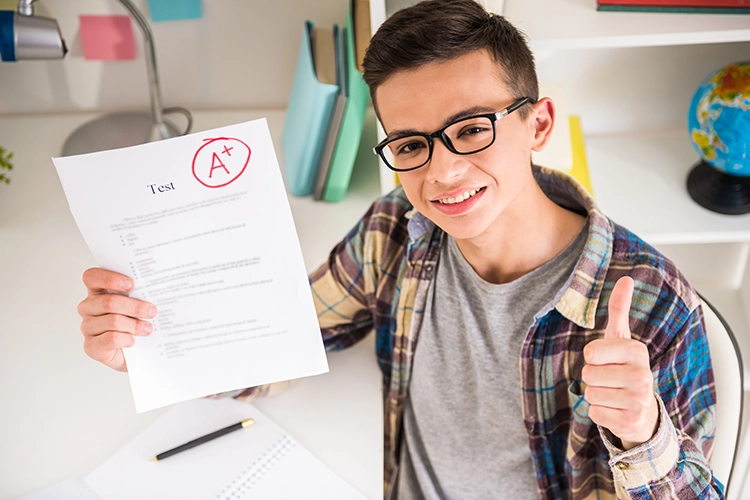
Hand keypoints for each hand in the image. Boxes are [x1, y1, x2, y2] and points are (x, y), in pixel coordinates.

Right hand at [77, 268, 156, 371]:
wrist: (136, 353)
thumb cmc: (137, 323)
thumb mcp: (139, 304)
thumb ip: (141, 293)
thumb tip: (157, 287)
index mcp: (97, 292)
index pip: (92, 277)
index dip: (109, 279)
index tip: (131, 284)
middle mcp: (88, 307)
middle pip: (108, 301)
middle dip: (134, 306)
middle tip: (152, 311)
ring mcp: (88, 327)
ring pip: (112, 320)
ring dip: (135, 325)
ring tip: (147, 328)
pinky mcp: (91, 346)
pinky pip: (111, 339)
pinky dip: (126, 339)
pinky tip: (133, 340)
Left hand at [582, 276, 658, 449]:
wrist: (643, 411)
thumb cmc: (624, 368)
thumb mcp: (621, 338)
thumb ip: (620, 309)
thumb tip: (626, 278)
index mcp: (637, 351)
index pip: (591, 352)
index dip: (592, 357)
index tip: (605, 359)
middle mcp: (643, 375)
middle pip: (588, 374)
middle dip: (592, 377)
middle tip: (610, 379)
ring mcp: (639, 400)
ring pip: (590, 394)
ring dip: (596, 395)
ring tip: (613, 394)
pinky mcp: (631, 422)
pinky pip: (595, 413)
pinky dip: (599, 413)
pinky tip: (615, 410)